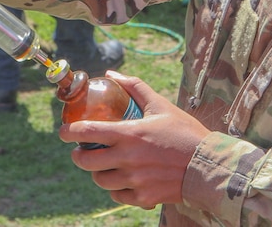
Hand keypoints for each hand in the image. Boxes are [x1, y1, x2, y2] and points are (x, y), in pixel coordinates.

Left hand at [61, 71, 209, 209]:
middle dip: (78, 155)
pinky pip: (117, 195)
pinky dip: (116, 188)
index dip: (69, 132)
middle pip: (86, 161)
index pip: (88, 131)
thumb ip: (135, 87)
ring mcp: (134, 180)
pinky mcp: (143, 197)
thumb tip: (113, 74)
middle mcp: (128, 159)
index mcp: (130, 134)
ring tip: (103, 164)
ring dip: (97, 172)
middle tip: (80, 151)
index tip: (63, 132)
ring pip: (100, 180)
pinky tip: (122, 179)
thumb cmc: (185, 132)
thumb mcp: (161, 105)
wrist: (208, 165)